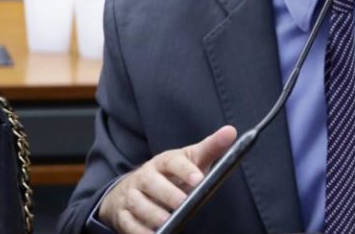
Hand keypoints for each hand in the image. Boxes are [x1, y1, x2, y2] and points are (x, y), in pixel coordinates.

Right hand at [98, 125, 236, 233]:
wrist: (136, 187)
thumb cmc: (172, 174)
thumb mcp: (191, 159)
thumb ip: (211, 148)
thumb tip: (231, 131)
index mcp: (163, 161)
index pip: (172, 161)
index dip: (185, 169)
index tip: (199, 179)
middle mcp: (145, 176)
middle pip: (151, 182)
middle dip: (167, 193)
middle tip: (183, 202)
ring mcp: (132, 194)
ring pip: (137, 202)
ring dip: (151, 212)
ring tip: (167, 220)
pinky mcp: (123, 213)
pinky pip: (128, 222)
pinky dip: (138, 230)